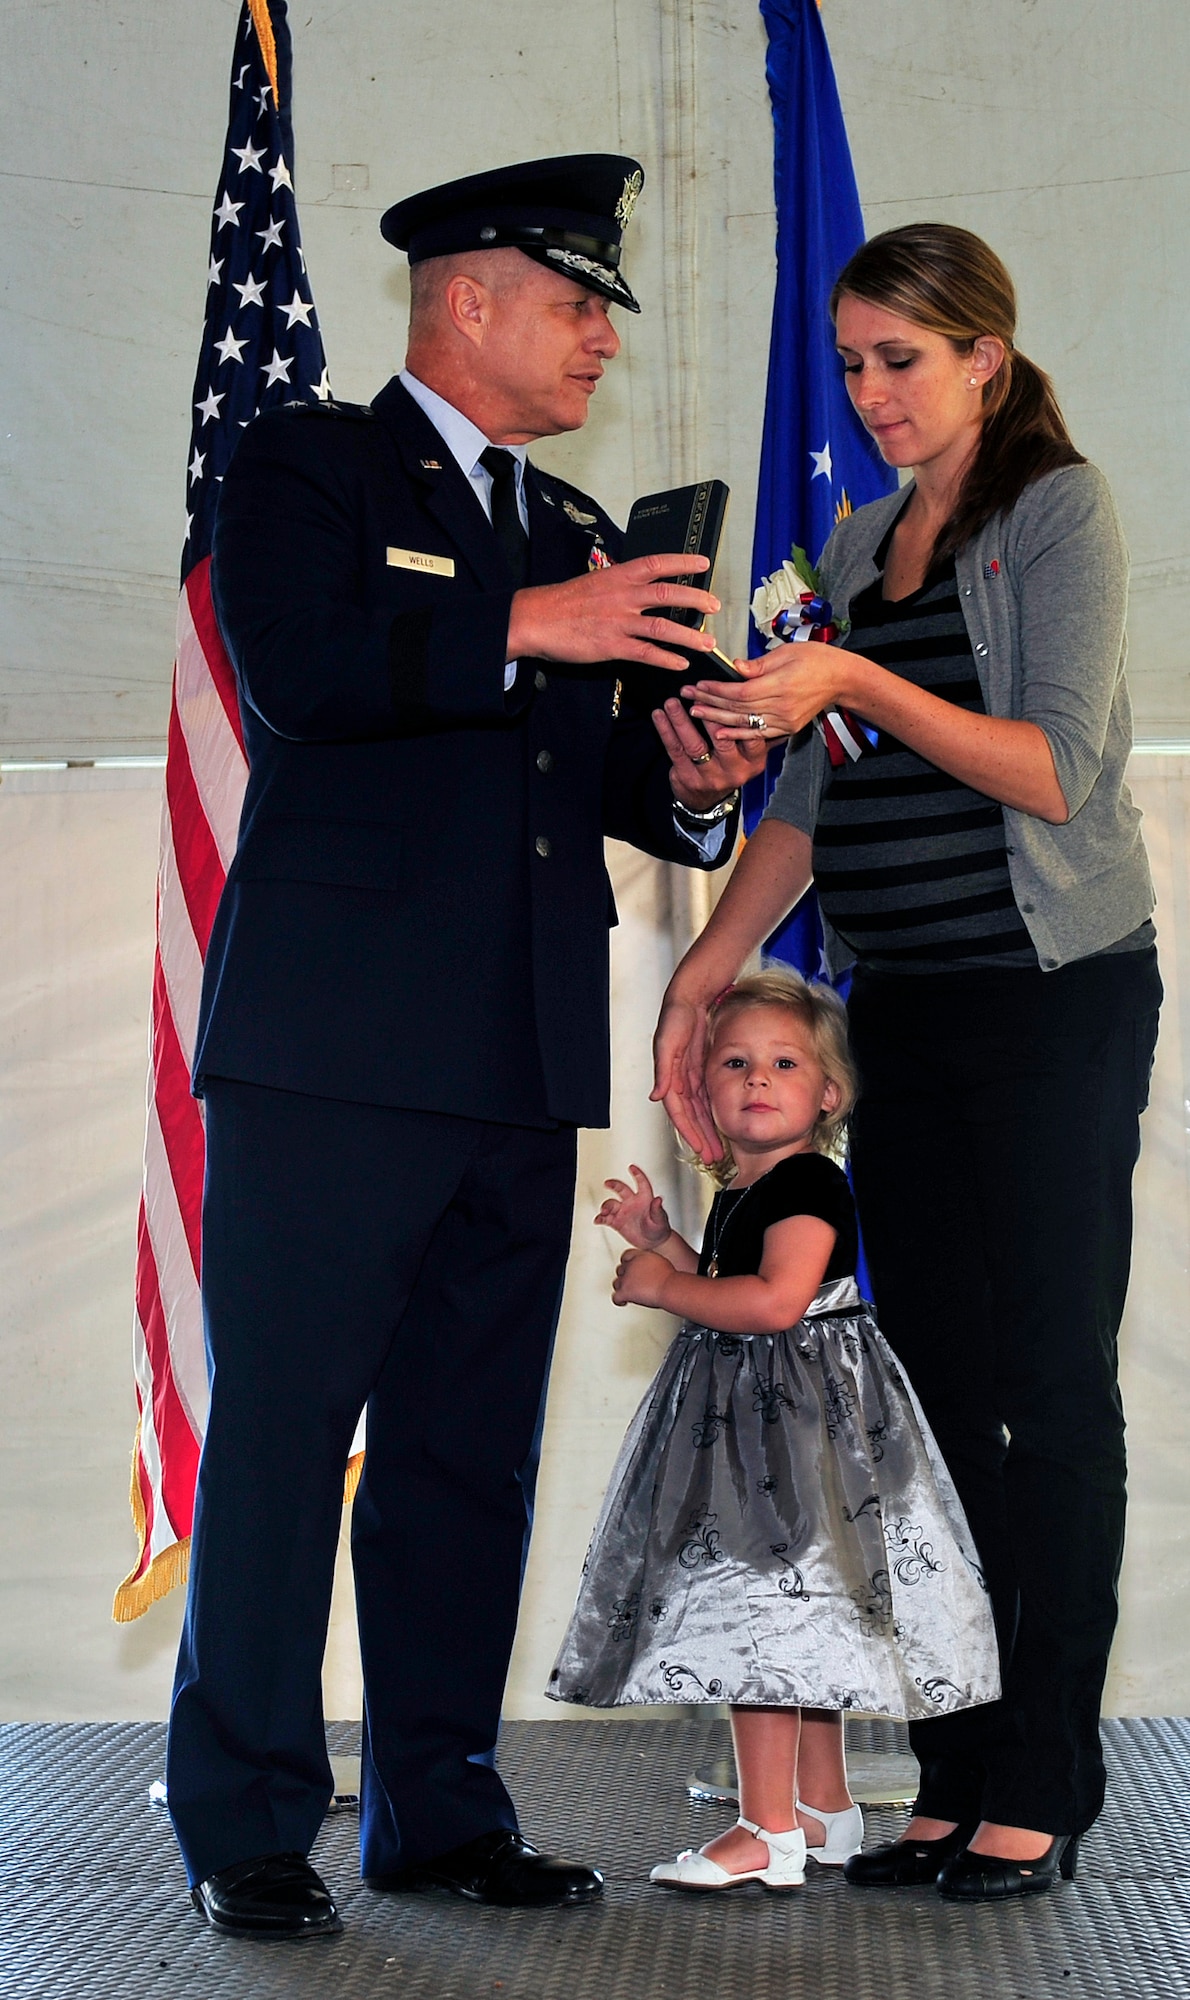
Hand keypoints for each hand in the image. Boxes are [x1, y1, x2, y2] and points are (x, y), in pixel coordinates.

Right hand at [506, 553, 720, 670]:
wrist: (536, 619)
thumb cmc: (563, 602)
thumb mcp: (595, 582)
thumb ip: (620, 585)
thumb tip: (641, 587)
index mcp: (619, 576)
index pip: (658, 564)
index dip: (683, 563)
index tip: (703, 564)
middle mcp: (623, 596)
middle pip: (669, 594)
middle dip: (696, 600)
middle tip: (714, 606)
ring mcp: (619, 622)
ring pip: (663, 627)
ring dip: (689, 636)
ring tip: (707, 643)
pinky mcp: (612, 646)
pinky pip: (647, 653)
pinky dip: (667, 659)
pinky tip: (680, 664)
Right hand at [594, 1165, 672, 1248]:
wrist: (653, 1242)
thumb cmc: (659, 1229)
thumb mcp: (660, 1220)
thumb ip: (658, 1210)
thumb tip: (658, 1199)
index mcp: (644, 1199)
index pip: (641, 1183)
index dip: (637, 1174)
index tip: (632, 1167)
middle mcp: (632, 1202)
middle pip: (621, 1188)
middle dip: (614, 1184)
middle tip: (607, 1183)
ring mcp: (624, 1212)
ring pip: (611, 1204)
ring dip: (606, 1206)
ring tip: (604, 1212)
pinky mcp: (617, 1222)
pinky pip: (606, 1218)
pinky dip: (600, 1218)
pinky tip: (598, 1220)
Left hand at [612, 1246, 674, 1308]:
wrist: (670, 1287)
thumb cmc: (671, 1278)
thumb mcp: (660, 1262)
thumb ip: (650, 1263)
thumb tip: (651, 1268)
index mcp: (640, 1256)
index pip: (626, 1256)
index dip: (627, 1264)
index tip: (630, 1269)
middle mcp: (631, 1265)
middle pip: (620, 1270)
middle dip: (625, 1277)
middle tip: (631, 1283)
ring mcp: (627, 1279)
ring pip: (616, 1283)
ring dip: (622, 1288)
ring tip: (628, 1293)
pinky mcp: (625, 1291)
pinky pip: (616, 1297)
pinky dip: (619, 1301)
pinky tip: (624, 1302)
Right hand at [651, 992, 722, 1164]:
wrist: (693, 997)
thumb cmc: (676, 1016)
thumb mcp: (668, 1042)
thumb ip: (663, 1070)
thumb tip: (655, 1096)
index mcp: (669, 1076)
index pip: (679, 1112)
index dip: (688, 1132)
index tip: (699, 1148)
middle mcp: (678, 1079)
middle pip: (691, 1117)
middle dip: (700, 1138)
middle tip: (712, 1157)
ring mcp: (690, 1076)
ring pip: (700, 1110)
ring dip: (707, 1130)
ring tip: (718, 1149)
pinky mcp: (702, 1069)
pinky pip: (707, 1097)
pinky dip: (713, 1112)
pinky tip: (722, 1124)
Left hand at [653, 698, 769, 807]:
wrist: (708, 801)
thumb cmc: (728, 766)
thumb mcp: (748, 752)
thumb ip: (754, 729)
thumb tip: (758, 697)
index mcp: (754, 760)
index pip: (750, 734)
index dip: (737, 712)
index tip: (725, 693)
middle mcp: (735, 770)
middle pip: (722, 739)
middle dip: (708, 713)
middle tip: (696, 694)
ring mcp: (711, 777)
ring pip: (695, 744)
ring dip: (681, 720)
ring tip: (672, 702)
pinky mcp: (689, 778)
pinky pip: (676, 751)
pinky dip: (666, 731)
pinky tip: (659, 716)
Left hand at [682, 644, 874, 741]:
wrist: (840, 679)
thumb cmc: (816, 659)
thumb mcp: (787, 652)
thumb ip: (758, 664)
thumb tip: (735, 667)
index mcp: (780, 685)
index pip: (739, 691)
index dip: (716, 690)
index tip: (698, 685)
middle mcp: (781, 707)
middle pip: (738, 707)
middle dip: (710, 702)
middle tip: (687, 697)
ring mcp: (784, 720)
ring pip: (744, 722)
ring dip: (717, 719)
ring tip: (695, 713)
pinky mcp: (787, 728)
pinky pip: (758, 734)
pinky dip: (738, 733)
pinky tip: (719, 733)